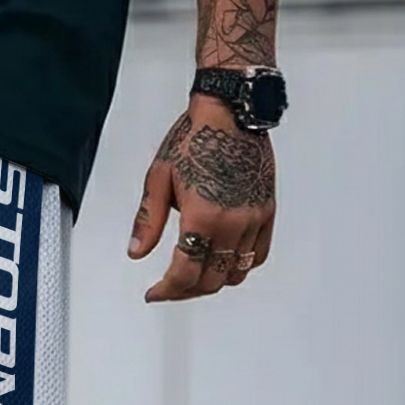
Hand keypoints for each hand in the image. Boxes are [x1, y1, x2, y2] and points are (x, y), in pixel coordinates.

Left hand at [129, 96, 275, 302]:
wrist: (231, 111)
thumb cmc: (195, 137)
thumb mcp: (159, 179)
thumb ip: (149, 221)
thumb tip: (137, 252)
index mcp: (203, 216)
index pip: (185, 274)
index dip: (166, 291)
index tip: (154, 293)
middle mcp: (233, 222)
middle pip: (210, 280)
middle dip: (185, 291)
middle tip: (169, 288)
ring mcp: (254, 218)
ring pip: (236, 273)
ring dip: (213, 282)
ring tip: (194, 277)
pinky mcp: (267, 211)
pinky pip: (258, 255)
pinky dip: (240, 267)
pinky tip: (223, 262)